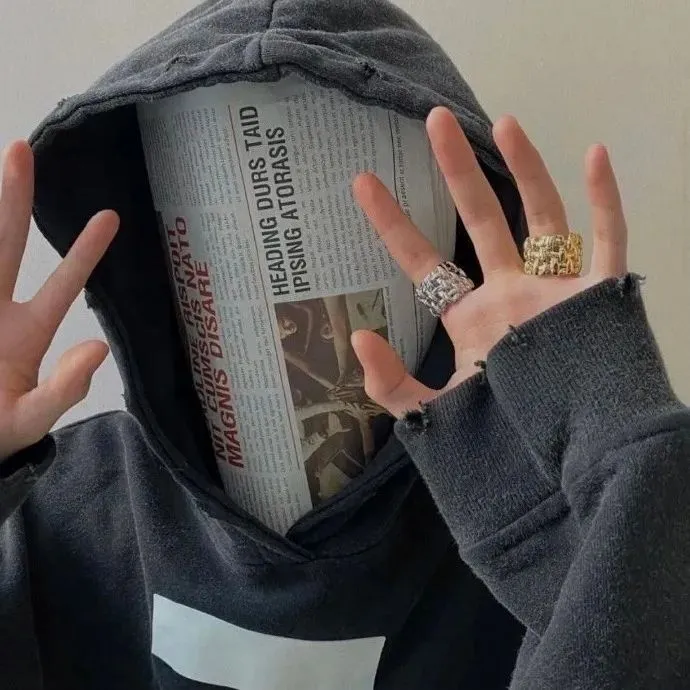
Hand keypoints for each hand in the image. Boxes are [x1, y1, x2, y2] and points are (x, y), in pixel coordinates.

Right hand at [0, 141, 118, 459]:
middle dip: (13, 198)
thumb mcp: (33, 419)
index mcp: (27, 333)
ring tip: (4, 159)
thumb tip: (98, 348)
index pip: (61, 284)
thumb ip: (64, 390)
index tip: (110, 216)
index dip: (84, 252)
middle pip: (5, 244)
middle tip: (21, 149)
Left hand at [351, 107, 627, 417]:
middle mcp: (510, 295)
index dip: (392, 222)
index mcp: (470, 318)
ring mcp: (554, 292)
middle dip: (457, 171)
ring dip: (526, 169)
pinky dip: (604, 201)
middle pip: (481, 220)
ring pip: (542, 217)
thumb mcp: (438, 415)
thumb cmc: (502, 441)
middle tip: (433, 121)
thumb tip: (358, 336)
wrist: (566, 464)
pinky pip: (607, 240)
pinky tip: (593, 155)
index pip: (424, 261)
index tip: (362, 182)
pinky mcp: (599, 298)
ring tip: (503, 123)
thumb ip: (392, 386)